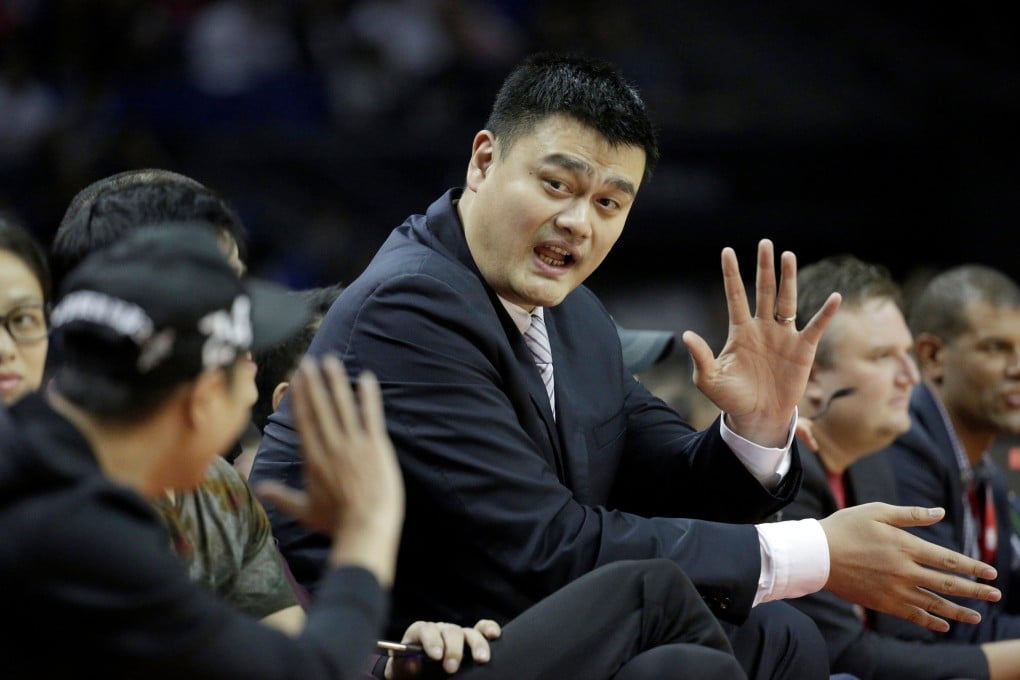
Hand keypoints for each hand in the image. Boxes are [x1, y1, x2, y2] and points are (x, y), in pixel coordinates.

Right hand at [256, 355, 404, 583]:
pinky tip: (366, 378)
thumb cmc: (337, 522)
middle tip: (308, 361)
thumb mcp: (304, 511)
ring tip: (330, 362)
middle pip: (320, 408)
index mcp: (314, 459)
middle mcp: (331, 446)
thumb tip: (258, 489)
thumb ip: (281, 496)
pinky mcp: (376, 446)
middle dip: (313, 383)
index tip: (295, 379)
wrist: (366, 527)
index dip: (300, 397)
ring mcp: (354, 445)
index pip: (304, 421)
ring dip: (336, 382)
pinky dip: (369, 397)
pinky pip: (371, 416)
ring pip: (343, 407)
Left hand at [386, 620, 500, 678]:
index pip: (426, 630)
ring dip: (476, 644)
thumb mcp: (401, 670)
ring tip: (481, 659)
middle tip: (452, 667)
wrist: (418, 672)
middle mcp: (440, 629)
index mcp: (420, 633)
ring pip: (469, 632)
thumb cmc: (407, 670)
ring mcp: (456, 633)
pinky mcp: (470, 640)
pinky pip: (482, 628)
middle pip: (450, 631)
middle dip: (453, 649)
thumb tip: (414, 662)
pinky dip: (489, 629)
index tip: (436, 656)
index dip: (431, 641)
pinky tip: (494, 636)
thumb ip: (404, 666)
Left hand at [682, 239, 840, 446]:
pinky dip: (825, 313)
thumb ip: (700, 356)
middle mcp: (763, 327)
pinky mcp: (803, 349)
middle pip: (764, 290)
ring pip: (787, 301)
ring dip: (788, 279)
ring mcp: (783, 336)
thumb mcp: (710, 379)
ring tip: (788, 255)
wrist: (757, 417)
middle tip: (765, 243)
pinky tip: (834, 298)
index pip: (735, 295)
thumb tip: (686, 334)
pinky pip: (816, 327)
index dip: (732, 274)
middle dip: (764, 267)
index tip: (727, 251)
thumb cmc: (731, 398)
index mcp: (740, 331)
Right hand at [820, 502, 999, 631]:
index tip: (990, 572)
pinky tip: (943, 625)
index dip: (972, 566)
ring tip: (977, 617)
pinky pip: (913, 615)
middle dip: (975, 590)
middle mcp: (904, 571)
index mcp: (905, 546)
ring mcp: (894, 589)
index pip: (948, 559)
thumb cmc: (845, 527)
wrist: (817, 554)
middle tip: (995, 595)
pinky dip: (930, 622)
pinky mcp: (882, 602)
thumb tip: (939, 512)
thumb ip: (910, 515)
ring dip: (959, 611)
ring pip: (934, 604)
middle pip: (947, 584)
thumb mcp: (877, 512)